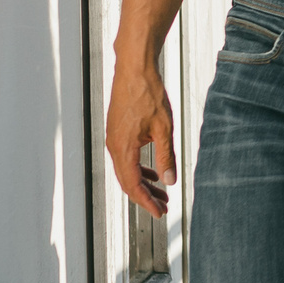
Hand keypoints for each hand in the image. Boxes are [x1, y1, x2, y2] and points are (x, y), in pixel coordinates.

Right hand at [105, 60, 176, 219]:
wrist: (134, 70)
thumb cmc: (148, 94)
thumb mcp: (164, 129)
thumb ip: (166, 157)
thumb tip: (170, 181)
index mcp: (123, 149)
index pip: (133, 185)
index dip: (146, 202)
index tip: (159, 212)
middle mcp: (114, 146)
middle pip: (127, 182)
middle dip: (145, 197)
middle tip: (163, 207)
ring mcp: (113, 139)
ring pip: (126, 170)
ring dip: (143, 184)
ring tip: (161, 193)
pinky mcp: (117, 132)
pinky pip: (126, 158)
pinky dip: (139, 169)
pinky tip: (153, 173)